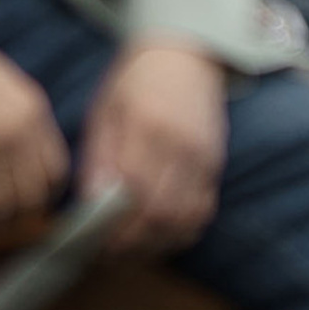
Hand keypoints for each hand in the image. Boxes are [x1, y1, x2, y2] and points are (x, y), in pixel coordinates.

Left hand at [79, 38, 226, 248]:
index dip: (116, 226)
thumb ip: (100, 158)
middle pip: (164, 215)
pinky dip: (180, 232)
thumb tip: (92, 203)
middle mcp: (182, 147)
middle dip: (134, 243)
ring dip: (157, 243)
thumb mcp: (105, 112)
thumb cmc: (134, 84)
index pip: (135, 194)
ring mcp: (205, 159)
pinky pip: (202, 213)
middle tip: (108, 252)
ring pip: (186, 220)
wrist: (184, 58)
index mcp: (148, 128)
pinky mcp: (216, 167)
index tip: (94, 241)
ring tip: (129, 248)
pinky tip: (157, 235)